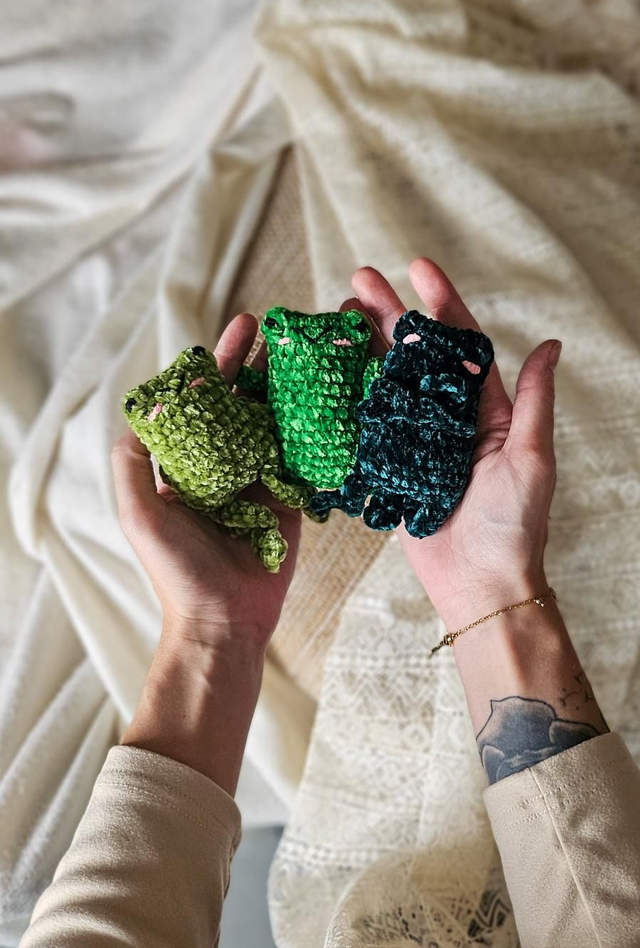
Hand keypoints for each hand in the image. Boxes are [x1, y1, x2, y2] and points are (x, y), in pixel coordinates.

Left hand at [111, 314, 299, 648]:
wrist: (223, 621)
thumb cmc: (176, 569)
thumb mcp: (139, 512)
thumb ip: (132, 461)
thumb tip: (145, 407)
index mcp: (189, 465)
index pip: (204, 403)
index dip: (218, 365)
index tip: (237, 329)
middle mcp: (225, 467)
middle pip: (243, 403)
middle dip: (256, 364)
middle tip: (272, 326)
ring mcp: (261, 482)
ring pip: (276, 423)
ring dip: (288, 387)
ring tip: (304, 351)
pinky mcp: (291, 501)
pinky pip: (303, 459)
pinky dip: (314, 429)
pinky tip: (327, 398)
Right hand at [347, 258, 561, 630]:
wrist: (479, 586)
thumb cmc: (514, 525)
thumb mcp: (530, 458)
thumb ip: (532, 401)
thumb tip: (551, 344)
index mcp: (484, 411)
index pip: (460, 345)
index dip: (441, 303)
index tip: (418, 266)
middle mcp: (446, 420)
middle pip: (413, 356)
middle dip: (388, 315)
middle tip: (357, 280)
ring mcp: (414, 443)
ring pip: (384, 385)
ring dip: (362, 349)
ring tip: (335, 317)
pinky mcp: (389, 470)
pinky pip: (366, 428)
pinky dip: (346, 400)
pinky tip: (325, 374)